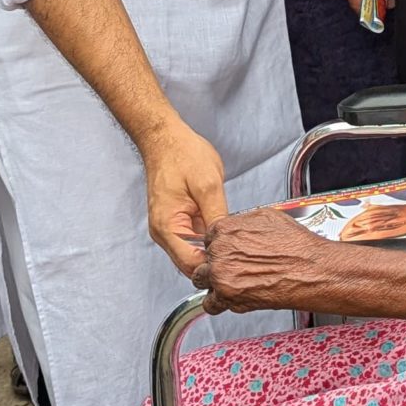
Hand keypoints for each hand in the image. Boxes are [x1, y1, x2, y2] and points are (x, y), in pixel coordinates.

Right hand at [139, 121, 227, 278]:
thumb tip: (226, 242)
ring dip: (213, 250)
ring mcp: (170, 228)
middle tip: (241, 255)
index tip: (235, 262)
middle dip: (215, 261)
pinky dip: (209, 239)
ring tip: (236, 243)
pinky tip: (226, 232)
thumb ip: (217, 216)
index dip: (214, 266)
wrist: (166, 139)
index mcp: (167, 226)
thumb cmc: (181, 154)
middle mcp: (164, 232)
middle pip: (191, 263)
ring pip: (194, 253)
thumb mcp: (207, 184)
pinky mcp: (178, 221)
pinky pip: (195, 239)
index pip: (190, 264)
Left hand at [193, 207, 325, 313]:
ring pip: (202, 280)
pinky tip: (232, 298)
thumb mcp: (269, 217)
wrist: (313, 270)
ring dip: (214, 283)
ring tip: (232, 284)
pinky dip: (219, 303)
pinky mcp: (228, 296)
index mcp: (227, 229)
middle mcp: (221, 250)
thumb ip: (244, 223)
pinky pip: (210, 303)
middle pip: (204, 258)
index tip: (225, 252)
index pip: (208, 237)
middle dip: (215, 263)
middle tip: (233, 268)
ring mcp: (222, 274)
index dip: (219, 246)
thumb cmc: (298, 246)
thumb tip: (237, 227)